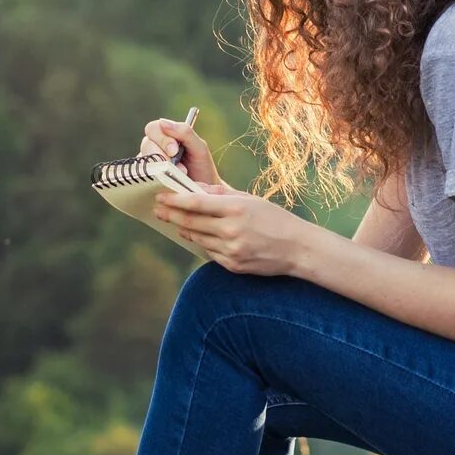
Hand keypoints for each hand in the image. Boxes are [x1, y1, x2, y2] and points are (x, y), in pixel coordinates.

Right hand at [140, 117, 221, 187]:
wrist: (204, 194)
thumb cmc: (202, 169)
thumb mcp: (199, 148)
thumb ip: (185, 132)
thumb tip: (163, 121)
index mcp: (165, 136)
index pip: (153, 129)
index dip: (162, 138)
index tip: (174, 150)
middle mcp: (153, 148)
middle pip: (146, 144)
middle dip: (162, 156)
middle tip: (179, 168)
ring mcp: (147, 165)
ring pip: (143, 161)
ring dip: (161, 170)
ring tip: (179, 178)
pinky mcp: (145, 181)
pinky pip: (143, 178)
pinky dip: (156, 181)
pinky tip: (168, 185)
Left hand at [152, 186, 307, 275]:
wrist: (297, 248)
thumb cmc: (274, 218)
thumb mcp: (250, 199)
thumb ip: (221, 195)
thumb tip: (195, 190)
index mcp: (236, 209)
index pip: (195, 204)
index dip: (174, 200)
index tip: (161, 197)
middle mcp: (231, 231)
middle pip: (190, 222)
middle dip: (171, 215)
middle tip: (158, 209)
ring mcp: (231, 250)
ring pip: (197, 238)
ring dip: (184, 228)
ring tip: (176, 221)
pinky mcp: (232, 265)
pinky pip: (210, 251)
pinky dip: (203, 242)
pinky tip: (199, 235)